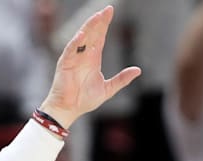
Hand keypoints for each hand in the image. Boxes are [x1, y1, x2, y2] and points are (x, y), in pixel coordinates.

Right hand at [37, 6, 140, 128]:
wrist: (69, 109)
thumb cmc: (85, 100)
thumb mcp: (108, 89)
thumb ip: (122, 79)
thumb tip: (138, 70)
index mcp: (93, 59)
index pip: (100, 37)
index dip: (105, 25)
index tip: (110, 12)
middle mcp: (83, 55)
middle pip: (93, 33)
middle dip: (99, 21)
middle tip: (108, 9)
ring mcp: (73, 58)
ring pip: (82, 38)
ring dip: (89, 27)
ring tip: (98, 17)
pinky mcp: (65, 63)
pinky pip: (71, 50)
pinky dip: (76, 42)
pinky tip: (83, 34)